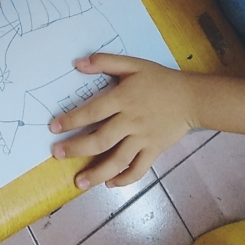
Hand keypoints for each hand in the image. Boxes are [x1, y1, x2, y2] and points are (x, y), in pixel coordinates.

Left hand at [49, 54, 197, 188]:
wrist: (191, 97)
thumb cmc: (159, 79)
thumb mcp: (133, 64)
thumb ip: (105, 62)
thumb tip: (78, 63)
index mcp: (123, 98)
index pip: (92, 112)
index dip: (72, 120)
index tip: (53, 128)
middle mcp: (131, 121)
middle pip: (101, 139)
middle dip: (77, 148)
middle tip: (57, 155)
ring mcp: (143, 138)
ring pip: (118, 160)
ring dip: (97, 173)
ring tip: (79, 182)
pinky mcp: (155, 150)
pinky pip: (139, 169)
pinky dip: (125, 179)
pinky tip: (110, 183)